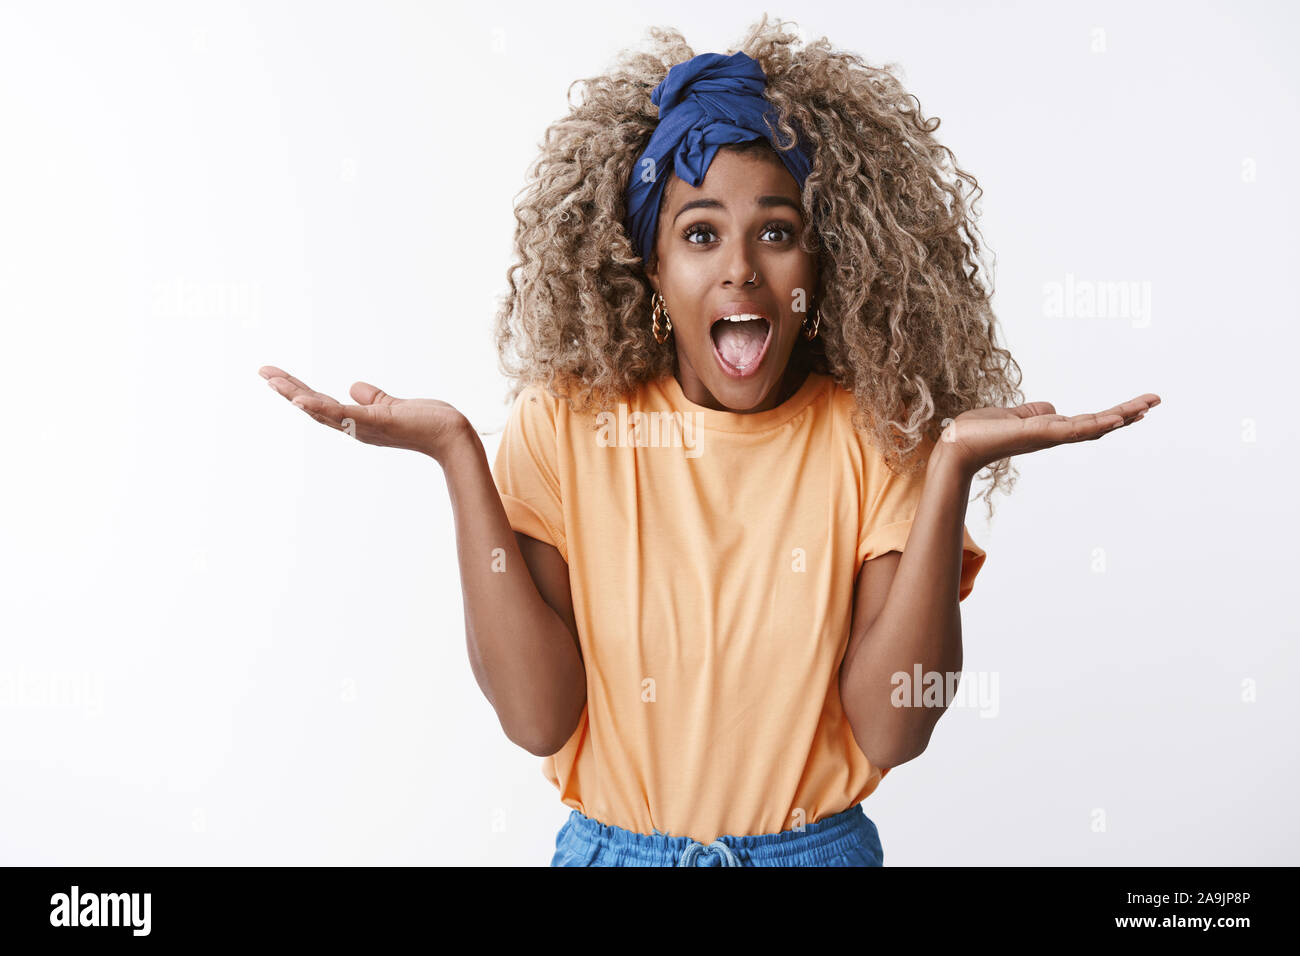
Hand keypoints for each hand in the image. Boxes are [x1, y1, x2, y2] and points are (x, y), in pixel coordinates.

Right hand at [259, 365, 472, 462]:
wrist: (453, 436)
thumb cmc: (429, 423)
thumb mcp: (395, 405)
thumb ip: (373, 398)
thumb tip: (353, 387)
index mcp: (358, 421)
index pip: (322, 403)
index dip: (298, 390)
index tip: (276, 376)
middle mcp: (356, 427)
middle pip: (314, 407)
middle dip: (287, 390)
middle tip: (263, 372)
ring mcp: (364, 426)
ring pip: (323, 410)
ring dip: (296, 395)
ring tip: (273, 381)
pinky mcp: (377, 422)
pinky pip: (344, 415)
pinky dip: (321, 408)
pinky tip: (301, 399)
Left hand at [936, 393, 1161, 478]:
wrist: (958, 443)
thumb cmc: (979, 432)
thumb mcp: (1014, 416)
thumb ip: (1033, 412)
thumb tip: (1050, 408)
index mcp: (1050, 429)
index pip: (1089, 421)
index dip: (1113, 414)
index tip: (1137, 407)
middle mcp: (1054, 435)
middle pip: (1099, 424)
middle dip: (1127, 413)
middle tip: (1155, 401)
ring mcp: (1049, 436)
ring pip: (1092, 426)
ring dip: (1120, 415)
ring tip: (1146, 406)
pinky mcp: (1039, 434)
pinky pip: (1073, 429)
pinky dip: (1095, 423)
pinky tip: (1115, 417)